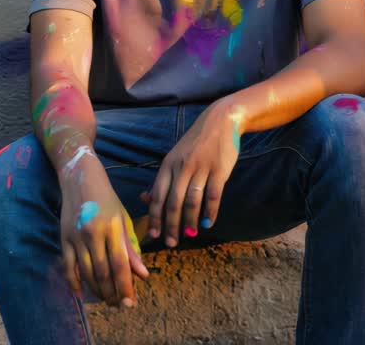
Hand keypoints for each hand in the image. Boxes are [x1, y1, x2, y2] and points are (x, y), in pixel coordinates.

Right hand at [59, 153, 148, 306]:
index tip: (130, 302)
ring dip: (97, 290)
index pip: (120, 264)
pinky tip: (81, 294)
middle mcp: (93, 233)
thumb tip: (143, 274)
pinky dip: (74, 282)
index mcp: (112, 227)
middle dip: (112, 292)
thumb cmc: (106, 198)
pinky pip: (69, 266)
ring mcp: (76, 236)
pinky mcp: (64, 238)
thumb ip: (131, 247)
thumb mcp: (123, 219)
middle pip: (103, 272)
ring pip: (87, 272)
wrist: (80, 177)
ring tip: (106, 300)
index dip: (125, 286)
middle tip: (119, 306)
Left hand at [142, 101, 241, 246]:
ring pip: (192, 201)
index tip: (153, 235)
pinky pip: (213, 195)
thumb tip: (144, 199)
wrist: (220, 122)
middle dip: (170, 225)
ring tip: (189, 235)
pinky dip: (210, 212)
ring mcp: (201, 168)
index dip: (154, 217)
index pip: (157, 195)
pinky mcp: (219, 170)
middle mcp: (182, 167)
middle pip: (173, 202)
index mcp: (168, 165)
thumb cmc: (195, 144)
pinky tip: (207, 223)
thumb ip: (161, 179)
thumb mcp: (174, 157)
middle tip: (171, 242)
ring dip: (189, 222)